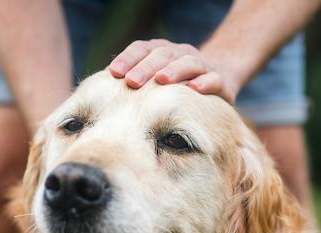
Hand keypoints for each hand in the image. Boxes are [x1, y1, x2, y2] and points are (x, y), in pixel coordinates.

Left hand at [108, 39, 238, 103]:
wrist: (220, 77)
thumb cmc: (177, 84)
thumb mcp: (155, 80)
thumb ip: (134, 82)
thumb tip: (100, 95)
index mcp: (161, 51)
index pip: (141, 48)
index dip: (128, 58)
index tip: (114, 73)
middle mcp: (180, 53)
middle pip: (162, 54)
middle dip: (146, 67)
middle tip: (132, 81)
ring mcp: (201, 65)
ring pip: (188, 62)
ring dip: (174, 71)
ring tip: (162, 80)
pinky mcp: (220, 80)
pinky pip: (213, 78)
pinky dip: (205, 82)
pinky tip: (194, 88)